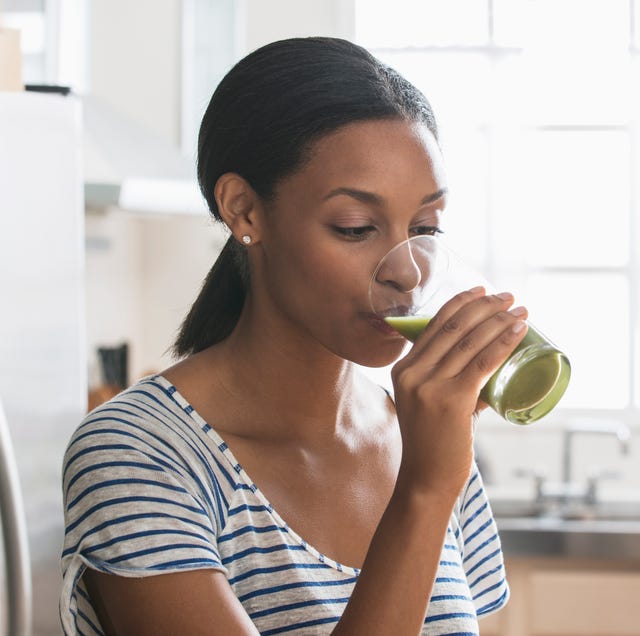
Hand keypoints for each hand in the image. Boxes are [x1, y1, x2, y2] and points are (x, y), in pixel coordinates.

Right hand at [391, 287, 527, 499]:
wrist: (425, 479)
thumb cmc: (433, 443)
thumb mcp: (430, 403)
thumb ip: (455, 382)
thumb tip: (490, 364)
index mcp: (403, 369)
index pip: (434, 324)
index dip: (460, 302)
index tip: (482, 290)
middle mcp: (412, 372)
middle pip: (454, 327)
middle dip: (485, 306)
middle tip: (508, 297)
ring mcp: (429, 385)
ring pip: (470, 341)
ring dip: (499, 320)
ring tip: (520, 310)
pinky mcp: (451, 400)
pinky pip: (482, 363)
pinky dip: (504, 343)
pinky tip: (519, 331)